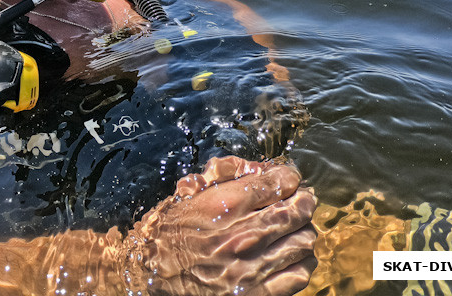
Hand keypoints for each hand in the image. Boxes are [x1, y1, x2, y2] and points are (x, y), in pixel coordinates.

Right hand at [125, 156, 316, 295]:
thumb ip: (222, 176)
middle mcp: (242, 235)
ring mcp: (252, 267)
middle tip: (300, 199)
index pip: (276, 183)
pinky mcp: (256, 294)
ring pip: (303, 241)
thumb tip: (257, 167)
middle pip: (297, 210)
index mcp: (224, 206)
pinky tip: (292, 256)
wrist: (148, 275)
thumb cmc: (167, 232)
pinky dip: (302, 262)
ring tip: (295, 228)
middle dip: (303, 200)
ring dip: (303, 230)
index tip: (289, 178)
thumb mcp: (187, 194)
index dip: (289, 177)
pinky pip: (299, 275)